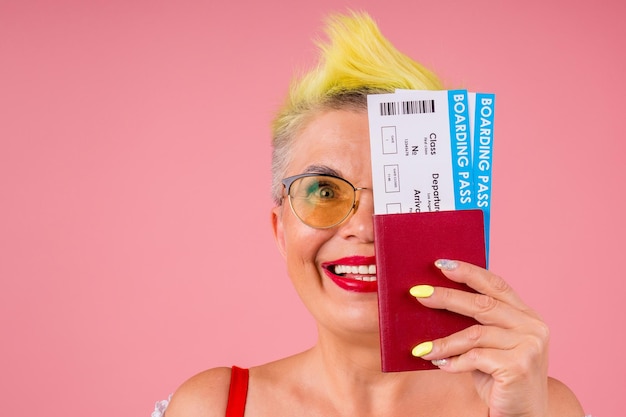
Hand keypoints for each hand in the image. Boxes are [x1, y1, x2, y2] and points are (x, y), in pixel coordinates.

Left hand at [412, 259, 549, 416]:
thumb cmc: (499, 379)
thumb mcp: (490, 346)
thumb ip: (476, 325)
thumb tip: (434, 302)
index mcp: (526, 315)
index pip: (496, 284)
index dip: (468, 272)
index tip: (441, 264)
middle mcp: (532, 326)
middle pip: (482, 304)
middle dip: (446, 297)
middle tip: (418, 294)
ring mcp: (530, 345)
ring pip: (475, 333)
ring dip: (443, 341)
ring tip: (422, 347)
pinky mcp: (520, 366)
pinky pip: (476, 357)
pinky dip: (454, 362)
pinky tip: (441, 365)